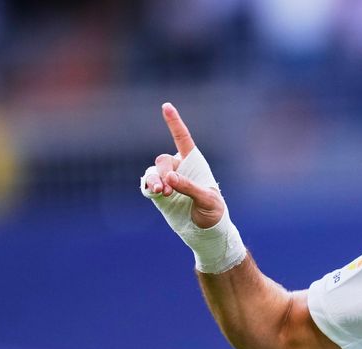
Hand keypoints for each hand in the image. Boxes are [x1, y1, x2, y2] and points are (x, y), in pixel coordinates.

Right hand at [141, 103, 225, 228]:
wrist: (207, 231)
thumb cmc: (214, 212)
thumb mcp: (207, 199)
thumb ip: (189, 187)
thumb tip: (169, 178)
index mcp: (193, 163)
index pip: (182, 138)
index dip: (174, 123)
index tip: (166, 106)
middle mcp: (179, 169)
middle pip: (163, 160)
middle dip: (163, 173)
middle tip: (167, 189)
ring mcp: (168, 181)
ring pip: (153, 173)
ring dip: (154, 181)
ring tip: (160, 192)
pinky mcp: (160, 195)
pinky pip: (147, 185)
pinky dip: (148, 186)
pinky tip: (152, 192)